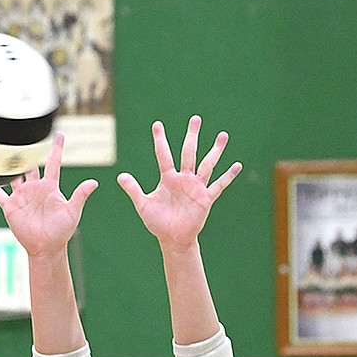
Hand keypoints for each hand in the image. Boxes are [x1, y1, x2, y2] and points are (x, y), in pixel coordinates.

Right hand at [0, 133, 96, 257]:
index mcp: (50, 187)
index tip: (58, 134)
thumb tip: (94, 182)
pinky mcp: (11, 208)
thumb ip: (80, 196)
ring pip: (13, 176)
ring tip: (4, 152)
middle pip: (30, 166)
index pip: (54, 163)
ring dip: (9, 166)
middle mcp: (35, 189)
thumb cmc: (62, 231)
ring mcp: (22, 197)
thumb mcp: (73, 212)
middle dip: (27, 152)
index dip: (56, 148)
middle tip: (25, 137)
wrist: (46, 247)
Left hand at [118, 116, 241, 249]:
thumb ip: (133, 190)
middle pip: (188, 153)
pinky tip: (237, 165)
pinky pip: (218, 185)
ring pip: (207, 164)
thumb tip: (120, 176)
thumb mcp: (143, 205)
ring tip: (223, 135)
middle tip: (195, 118)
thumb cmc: (157, 222)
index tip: (157, 125)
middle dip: (192, 136)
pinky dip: (227, 176)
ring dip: (215, 150)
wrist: (172, 238)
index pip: (163, 155)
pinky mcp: (205, 198)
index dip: (160, 140)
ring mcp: (196, 187)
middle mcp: (183, 179)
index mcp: (168, 178)